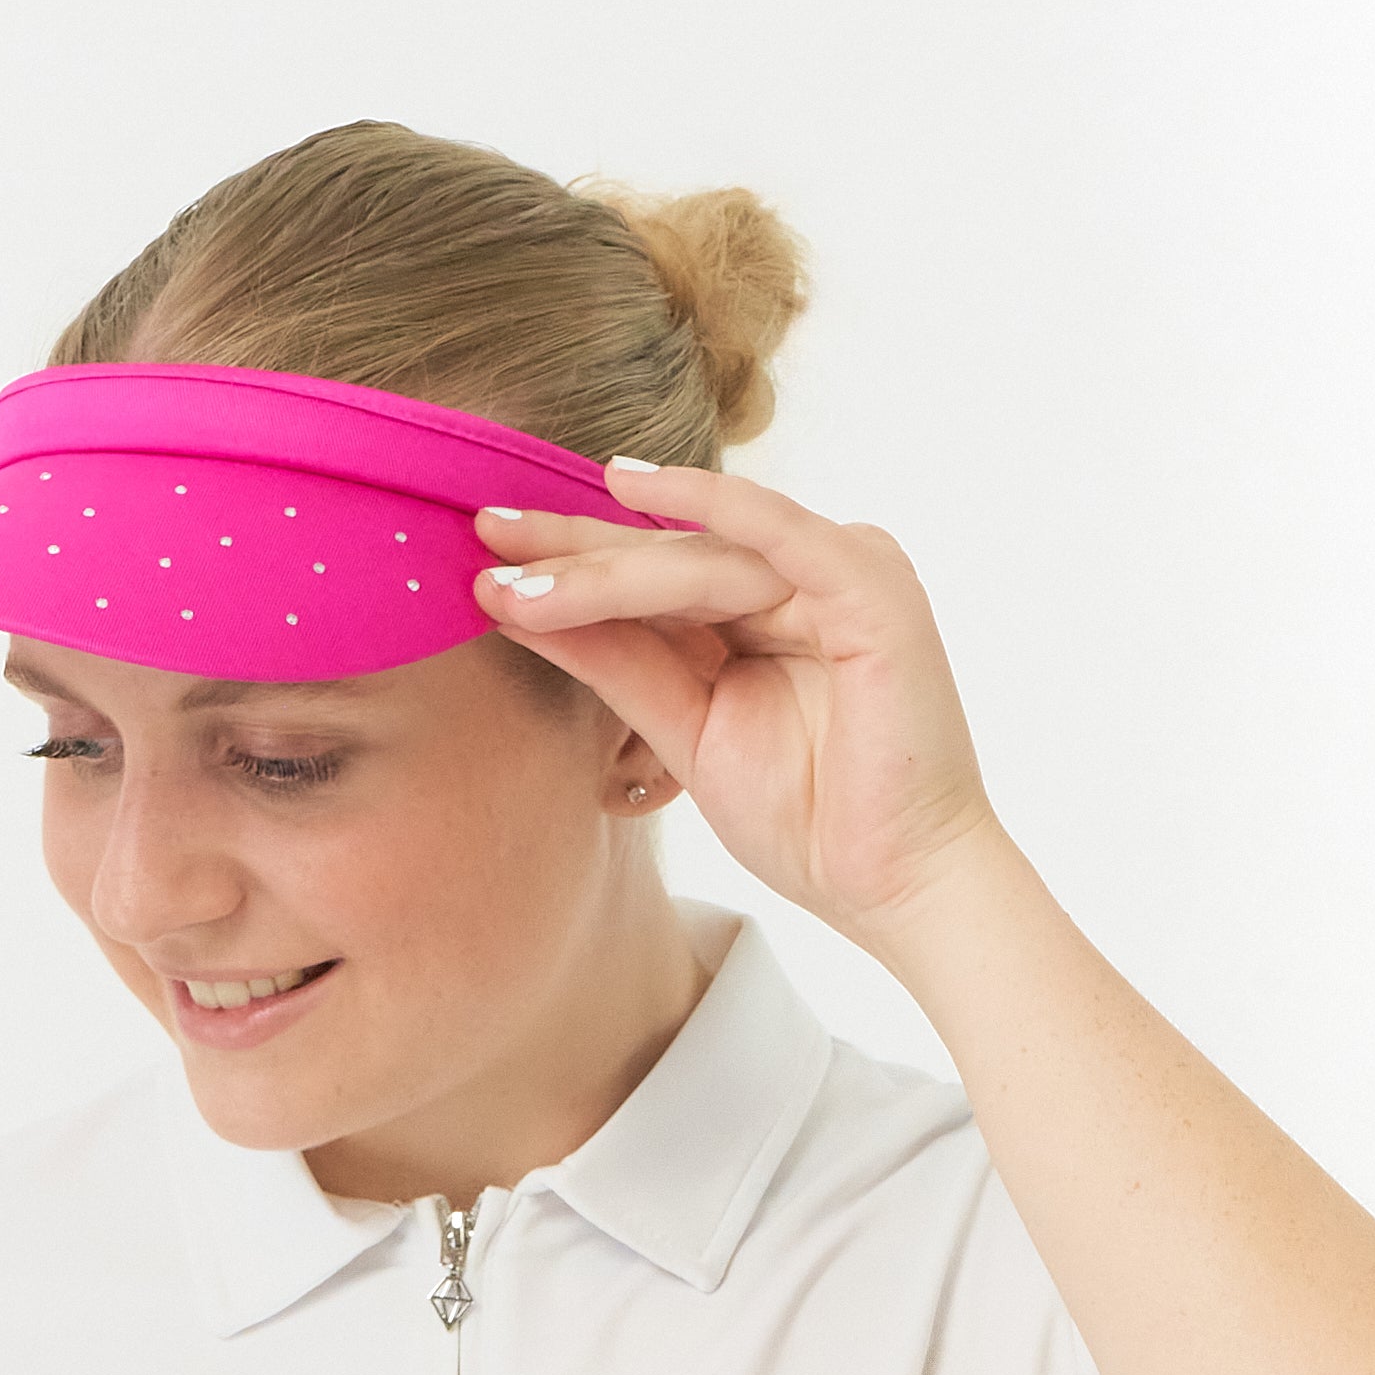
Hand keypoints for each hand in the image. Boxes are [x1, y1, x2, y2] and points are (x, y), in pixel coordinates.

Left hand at [472, 462, 1002, 952]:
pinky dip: (710, 504)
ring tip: (520, 580)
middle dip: (570, 550)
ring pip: (703, 554)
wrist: (894, 885)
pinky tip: (632, 488)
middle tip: (480, 537)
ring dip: (606, 564)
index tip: (480, 560)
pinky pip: (779, 532)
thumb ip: (617, 663)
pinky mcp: (870, 587)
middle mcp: (803, 580)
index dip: (568, 565)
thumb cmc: (810, 819)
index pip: (653, 575)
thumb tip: (517, 607)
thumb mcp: (684, 729)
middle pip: (670, 555)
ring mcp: (842, 574)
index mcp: (764, 611)